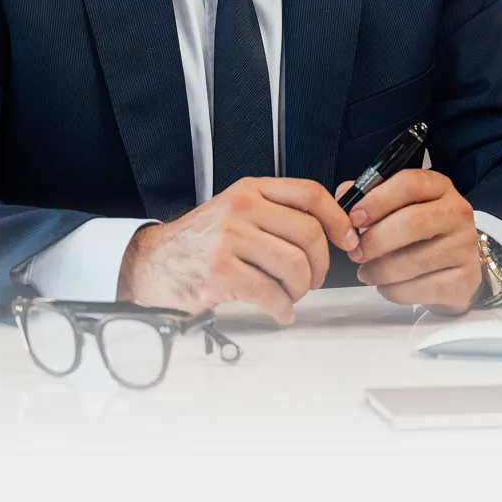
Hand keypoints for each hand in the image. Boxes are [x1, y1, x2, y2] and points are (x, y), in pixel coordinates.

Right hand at [117, 177, 360, 324]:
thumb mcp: (236, 210)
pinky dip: (283, 309)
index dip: (338, 218)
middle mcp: (241, 209)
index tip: (348, 239)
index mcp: (250, 190)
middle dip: (320, 265)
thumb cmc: (199, 241)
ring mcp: (229, 239)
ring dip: (300, 289)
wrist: (152, 261)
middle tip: (313, 278)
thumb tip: (330, 227)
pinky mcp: (221, 272)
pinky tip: (279, 310)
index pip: (309, 194)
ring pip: (294, 265)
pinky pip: (271, 293)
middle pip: (309, 233)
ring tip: (290, 294)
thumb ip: (275, 212)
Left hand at [334, 169, 482, 314]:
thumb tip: (343, 198)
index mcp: (439, 187)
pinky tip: (386, 286)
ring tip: (366, 273)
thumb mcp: (399, 205)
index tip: (353, 219)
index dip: (376, 201)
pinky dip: (396, 291)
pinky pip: (423, 288)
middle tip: (355, 252)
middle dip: (375, 240)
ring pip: (415, 260)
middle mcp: (457, 212)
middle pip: (412, 222)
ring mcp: (465, 247)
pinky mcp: (465, 280)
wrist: (457, 265)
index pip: (409, 183)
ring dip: (381, 270)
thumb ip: (370, 197)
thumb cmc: (420, 232)